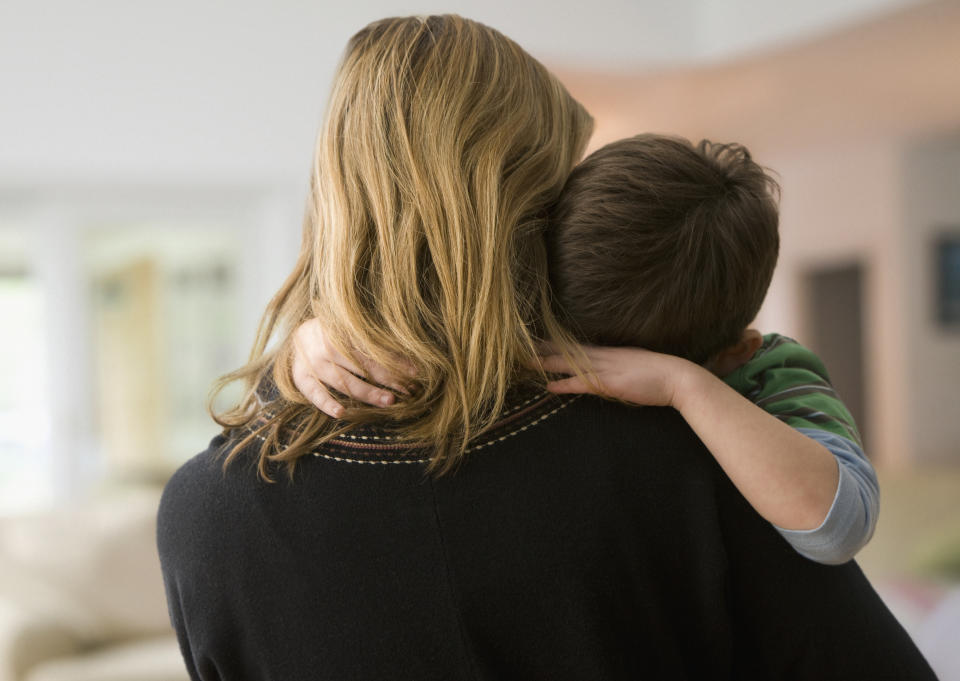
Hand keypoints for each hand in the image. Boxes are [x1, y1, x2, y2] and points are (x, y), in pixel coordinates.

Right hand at [291, 318, 411, 417]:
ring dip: (369, 393)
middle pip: (364, 366)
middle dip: (389, 379)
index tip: (415, 371)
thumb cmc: (331, 334)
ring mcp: (314, 362)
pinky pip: (315, 392)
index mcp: (343, 330)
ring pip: (345, 381)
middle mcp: (328, 346)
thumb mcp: (348, 328)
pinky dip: (326, 403)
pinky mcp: (301, 377)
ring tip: (389, 401)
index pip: (374, 348)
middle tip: (410, 390)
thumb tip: (406, 349)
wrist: (295, 337)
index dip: (395, 360)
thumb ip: (369, 338)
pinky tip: (341, 412)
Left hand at [539, 344, 695, 407]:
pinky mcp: (610, 382)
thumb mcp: (631, 366)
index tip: (534, 340)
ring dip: (546, 363)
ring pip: (569, 363)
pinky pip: (582, 383)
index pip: (573, 345)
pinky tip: (549, 386)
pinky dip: (564, 384)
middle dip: (542, 348)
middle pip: (565, 349)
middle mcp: (602, 356)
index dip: (552, 343)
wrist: (677, 377)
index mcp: (607, 352)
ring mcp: (605, 368)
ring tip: (524, 363)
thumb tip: (604, 372)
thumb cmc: (657, 375)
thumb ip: (615, 367)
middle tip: (519, 346)